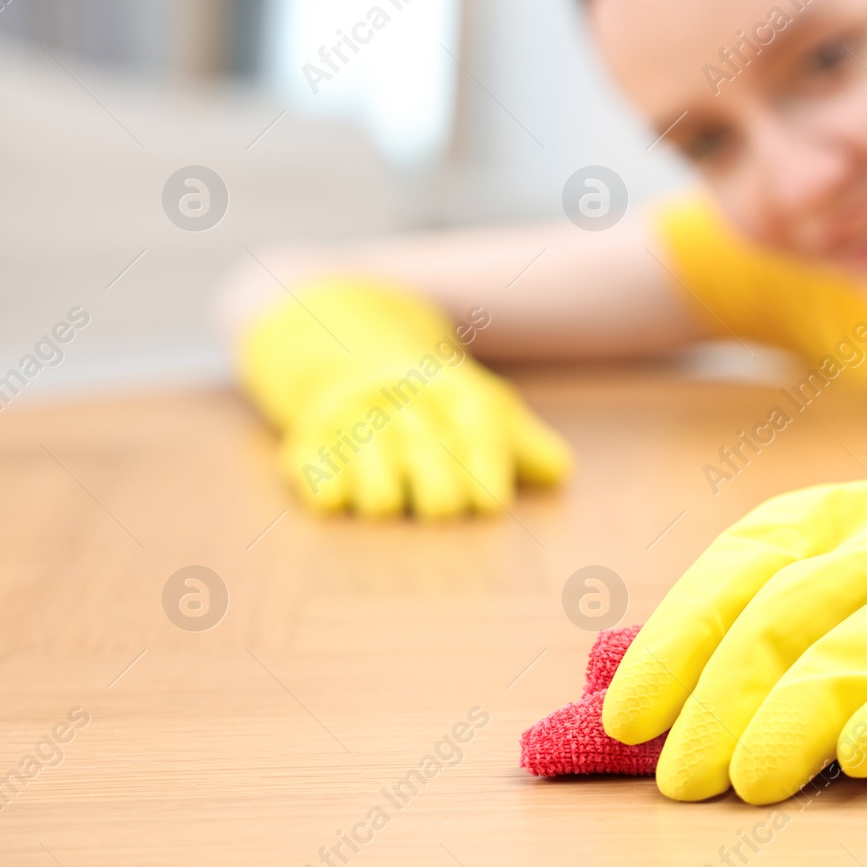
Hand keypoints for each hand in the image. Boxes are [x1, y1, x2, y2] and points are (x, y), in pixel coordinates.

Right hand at [280, 359, 568, 517]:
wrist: (353, 361)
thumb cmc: (439, 406)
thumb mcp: (486, 409)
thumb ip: (525, 444)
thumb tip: (559, 472)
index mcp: (455, 392)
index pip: (480, 439)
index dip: (488, 479)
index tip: (491, 506)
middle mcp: (402, 402)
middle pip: (438, 483)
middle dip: (444, 503)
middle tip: (442, 506)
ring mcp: (353, 423)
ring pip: (381, 498)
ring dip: (391, 506)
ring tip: (393, 498)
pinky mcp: (306, 445)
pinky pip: (323, 491)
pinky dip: (334, 497)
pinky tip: (342, 494)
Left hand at [603, 421, 866, 803]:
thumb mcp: (849, 558)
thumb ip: (761, 609)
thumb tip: (633, 688)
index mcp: (832, 509)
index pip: (735, 569)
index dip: (673, 644)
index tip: (626, 720)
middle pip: (784, 613)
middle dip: (719, 702)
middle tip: (681, 780)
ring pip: (856, 645)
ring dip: (789, 720)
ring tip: (745, 785)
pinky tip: (853, 761)